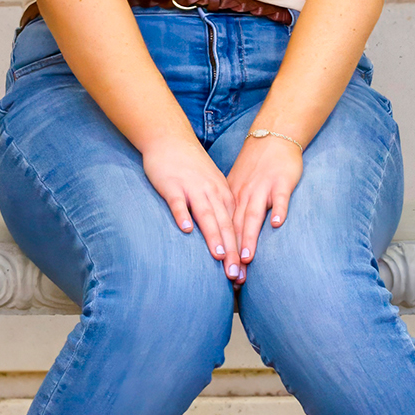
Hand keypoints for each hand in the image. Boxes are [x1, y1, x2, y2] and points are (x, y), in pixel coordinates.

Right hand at [141, 135, 244, 281]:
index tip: (243, 275)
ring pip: (206, 214)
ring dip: (213, 235)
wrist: (170, 139)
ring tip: (218, 256)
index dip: (240, 251)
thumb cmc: (191, 167)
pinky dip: (183, 215)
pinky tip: (186, 230)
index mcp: (223, 194)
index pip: (235, 227)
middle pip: (225, 224)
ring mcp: (192, 188)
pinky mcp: (172, 185)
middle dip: (231, 251)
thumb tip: (226, 237)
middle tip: (235, 275)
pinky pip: (178, 202)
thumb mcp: (212, 185)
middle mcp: (211, 192)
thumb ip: (219, 208)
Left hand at [227, 133, 303, 268]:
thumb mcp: (238, 186)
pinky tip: (278, 224)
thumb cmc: (256, 167)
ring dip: (249, 236)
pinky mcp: (282, 182)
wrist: (272, 137)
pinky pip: (280, 197)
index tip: (222, 276)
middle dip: (234, 253)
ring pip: (254, 215)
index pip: (225, 228)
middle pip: (237, 227)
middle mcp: (245, 195)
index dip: (223, 252)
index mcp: (233, 198)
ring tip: (247, 257)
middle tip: (232, 277)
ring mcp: (263, 188)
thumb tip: (226, 237)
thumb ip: (233, 210)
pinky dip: (279, 209)